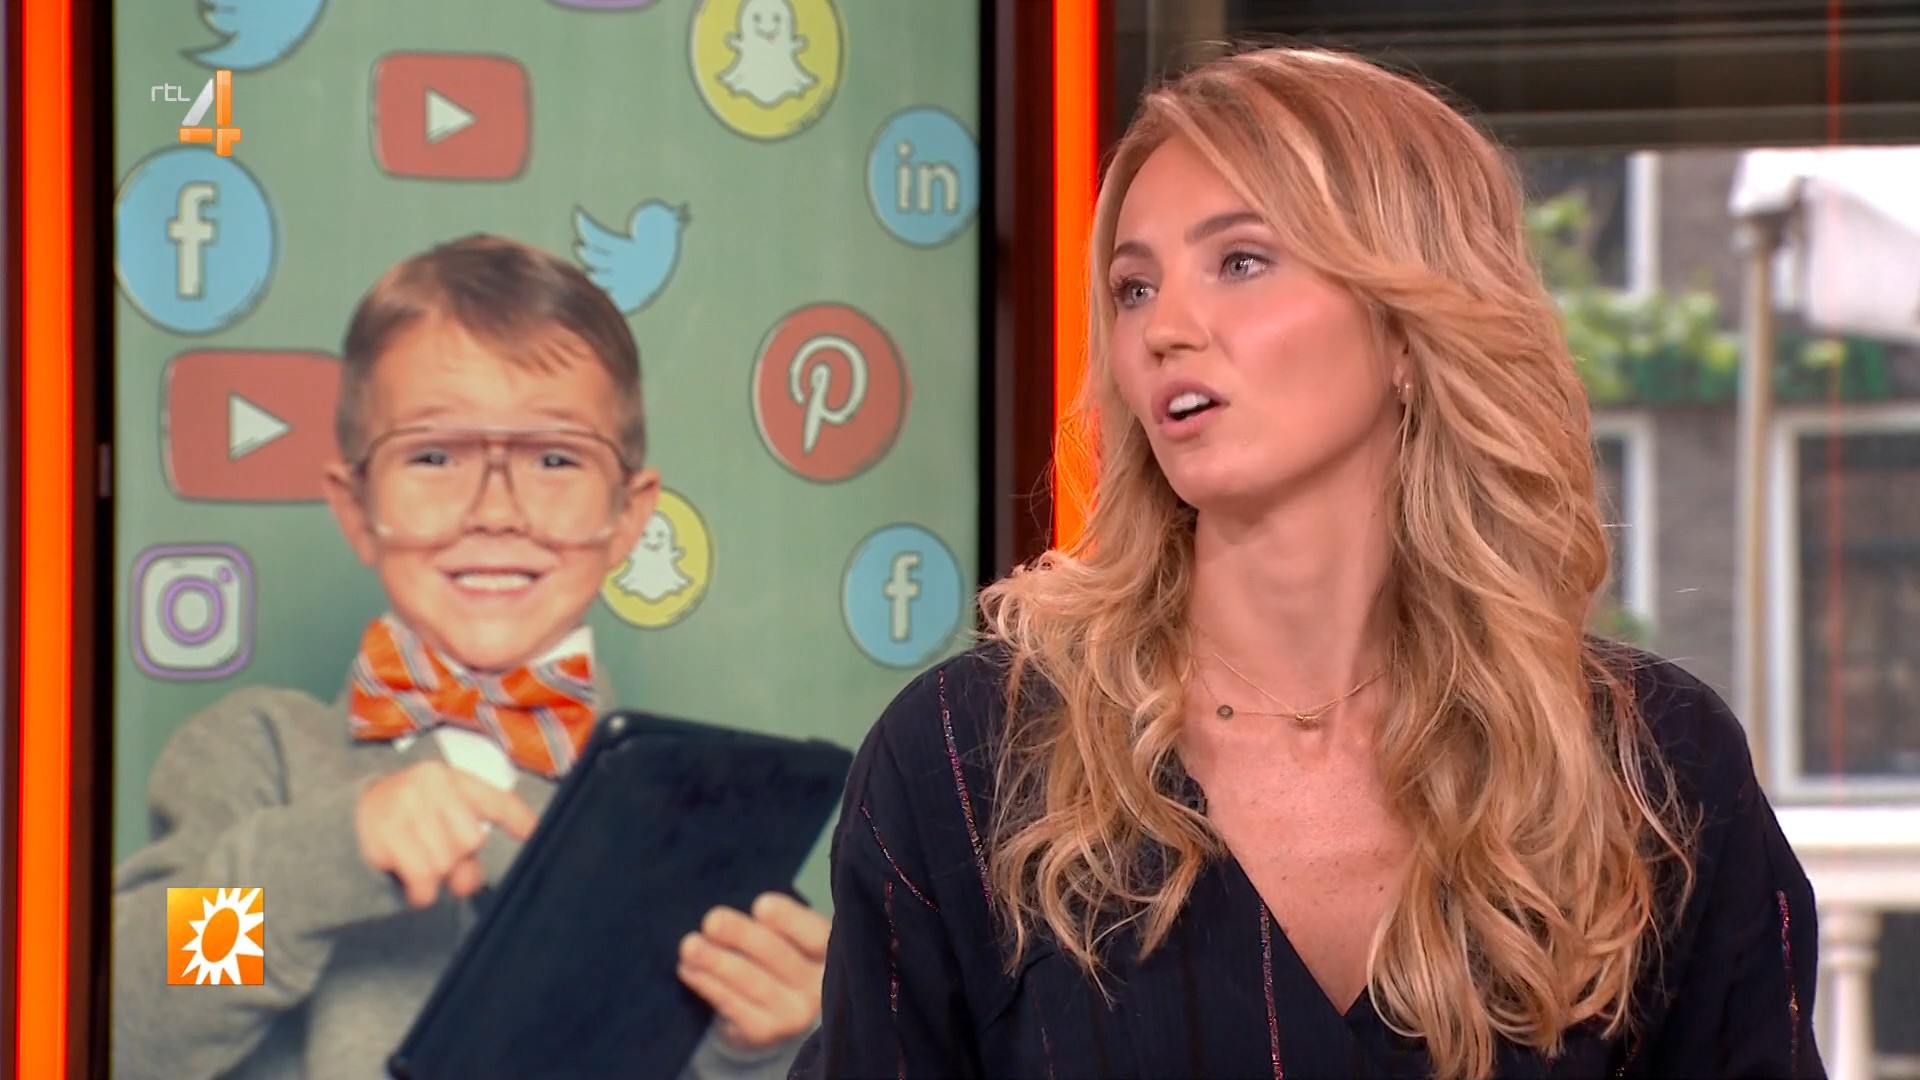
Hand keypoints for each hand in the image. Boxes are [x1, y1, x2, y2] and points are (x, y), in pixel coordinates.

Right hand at [354, 761, 538, 907]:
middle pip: (472, 842)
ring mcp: (405, 807)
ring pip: (446, 863)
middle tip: (437, 853)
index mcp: (453, 778)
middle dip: (459, 858)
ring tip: (418, 860)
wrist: (348, 810)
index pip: (496, 801)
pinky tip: (413, 883)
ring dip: (437, 875)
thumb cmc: (409, 816)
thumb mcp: (441, 813)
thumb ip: (467, 840)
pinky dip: (422, 892)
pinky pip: (423, 880)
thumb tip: (469, 877)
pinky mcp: (384, 835)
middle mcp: (430, 785)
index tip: (536, 834)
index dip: (521, 819)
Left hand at [677, 892, 829, 1050]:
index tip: (760, 906)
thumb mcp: (785, 937)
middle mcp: (818, 985)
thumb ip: (769, 923)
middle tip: (712, 921)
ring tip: (690, 946)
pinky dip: (708, 984)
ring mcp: (794, 1014)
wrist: (771, 1013)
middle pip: (780, 957)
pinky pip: (733, 1005)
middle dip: (742, 936)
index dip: (790, 920)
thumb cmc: (775, 959)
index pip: (815, 934)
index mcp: (828, 951)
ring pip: (753, 982)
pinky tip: (689, 969)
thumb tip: (727, 914)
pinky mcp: (765, 1032)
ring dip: (717, 962)